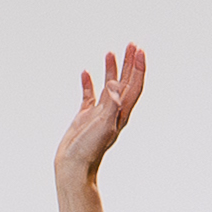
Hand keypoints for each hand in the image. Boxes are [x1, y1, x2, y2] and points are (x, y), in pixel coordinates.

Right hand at [57, 44, 146, 186]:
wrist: (73, 167)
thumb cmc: (89, 151)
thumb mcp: (102, 127)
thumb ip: (110, 105)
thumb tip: (115, 84)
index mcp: (121, 113)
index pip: (134, 85)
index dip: (138, 67)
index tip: (137, 50)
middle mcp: (113, 111)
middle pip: (126, 82)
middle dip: (129, 63)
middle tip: (132, 44)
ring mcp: (99, 113)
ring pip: (109, 86)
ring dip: (111, 69)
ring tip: (110, 52)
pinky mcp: (85, 117)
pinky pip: (89, 95)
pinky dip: (89, 83)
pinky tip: (86, 74)